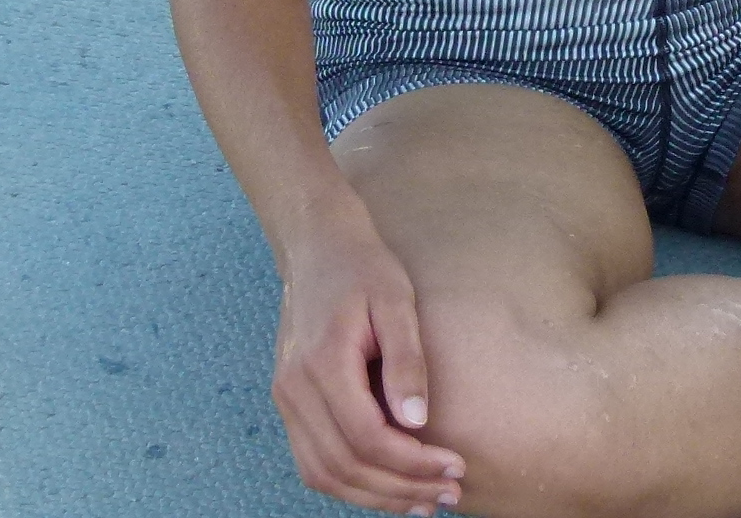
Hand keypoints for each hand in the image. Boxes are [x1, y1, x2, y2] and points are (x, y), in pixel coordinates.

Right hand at [271, 219, 465, 513]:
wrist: (318, 248)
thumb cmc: (364, 270)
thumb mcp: (396, 303)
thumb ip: (407, 362)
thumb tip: (417, 423)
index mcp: (322, 364)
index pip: (367, 438)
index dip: (412, 463)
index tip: (455, 466)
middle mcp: (294, 389)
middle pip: (344, 465)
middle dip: (400, 489)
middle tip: (450, 493)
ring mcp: (286, 399)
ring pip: (324, 473)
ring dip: (375, 496)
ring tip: (424, 500)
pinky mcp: (290, 404)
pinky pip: (314, 461)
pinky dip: (351, 482)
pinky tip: (390, 484)